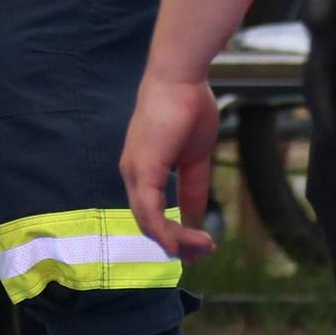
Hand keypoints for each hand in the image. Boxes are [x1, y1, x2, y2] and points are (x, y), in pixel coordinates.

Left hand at [121, 67, 223, 262]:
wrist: (181, 79)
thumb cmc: (188, 108)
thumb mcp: (194, 156)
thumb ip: (193, 185)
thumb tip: (196, 214)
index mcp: (143, 169)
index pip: (153, 212)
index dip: (173, 233)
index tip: (197, 248)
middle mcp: (132, 173)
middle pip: (150, 222)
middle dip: (177, 243)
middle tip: (202, 255)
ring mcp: (134, 172)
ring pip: (149, 222)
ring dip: (176, 240)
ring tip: (203, 249)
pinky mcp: (142, 169)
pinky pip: (148, 211)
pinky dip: (162, 232)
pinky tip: (178, 247)